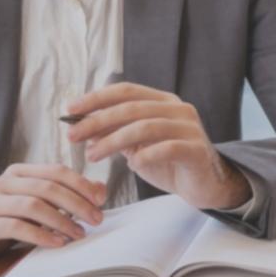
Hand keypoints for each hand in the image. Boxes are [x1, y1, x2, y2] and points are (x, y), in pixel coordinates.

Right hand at [0, 164, 106, 264]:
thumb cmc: (11, 218)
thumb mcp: (40, 204)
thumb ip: (68, 194)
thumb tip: (101, 190)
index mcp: (20, 172)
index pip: (56, 171)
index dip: (81, 184)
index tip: (101, 200)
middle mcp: (4, 182)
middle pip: (47, 188)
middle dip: (76, 203)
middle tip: (96, 219)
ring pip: (33, 206)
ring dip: (61, 220)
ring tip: (79, 234)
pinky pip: (17, 227)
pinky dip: (41, 235)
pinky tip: (57, 243)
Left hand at [66, 82, 249, 210]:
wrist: (206, 185)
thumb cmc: (170, 164)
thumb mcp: (138, 147)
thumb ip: (117, 135)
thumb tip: (84, 129)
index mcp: (163, 101)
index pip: (126, 90)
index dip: (96, 98)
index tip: (70, 109)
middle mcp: (178, 109)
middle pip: (131, 108)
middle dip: (97, 121)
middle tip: (73, 136)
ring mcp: (190, 128)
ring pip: (145, 127)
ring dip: (113, 141)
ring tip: (93, 156)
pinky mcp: (197, 150)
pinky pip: (166, 148)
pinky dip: (145, 157)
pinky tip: (133, 166)